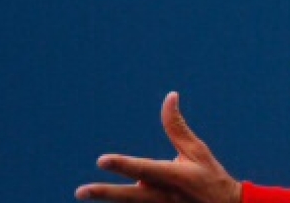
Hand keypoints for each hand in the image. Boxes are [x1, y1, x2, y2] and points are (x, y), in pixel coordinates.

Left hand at [76, 93, 241, 202]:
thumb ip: (177, 127)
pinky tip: (109, 202)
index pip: (145, 169)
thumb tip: (170, 96)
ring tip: (88, 194)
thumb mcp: (196, 150)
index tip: (102, 160)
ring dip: (111, 201)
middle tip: (81, 191)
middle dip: (106, 193)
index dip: (123, 165)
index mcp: (175, 176)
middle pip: (130, 196)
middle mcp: (164, 196)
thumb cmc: (208, 175)